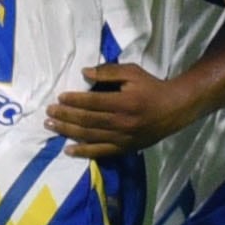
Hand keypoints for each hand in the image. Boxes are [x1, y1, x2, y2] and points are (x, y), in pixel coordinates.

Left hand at [44, 62, 193, 157]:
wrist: (175, 109)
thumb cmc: (152, 87)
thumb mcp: (133, 72)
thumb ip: (108, 71)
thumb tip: (84, 73)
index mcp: (124, 102)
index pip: (92, 102)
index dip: (74, 100)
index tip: (60, 97)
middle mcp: (122, 122)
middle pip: (87, 120)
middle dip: (65, 116)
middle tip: (49, 112)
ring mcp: (123, 138)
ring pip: (90, 136)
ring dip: (68, 132)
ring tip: (51, 126)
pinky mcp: (125, 148)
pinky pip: (101, 152)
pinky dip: (84, 152)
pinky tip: (69, 150)